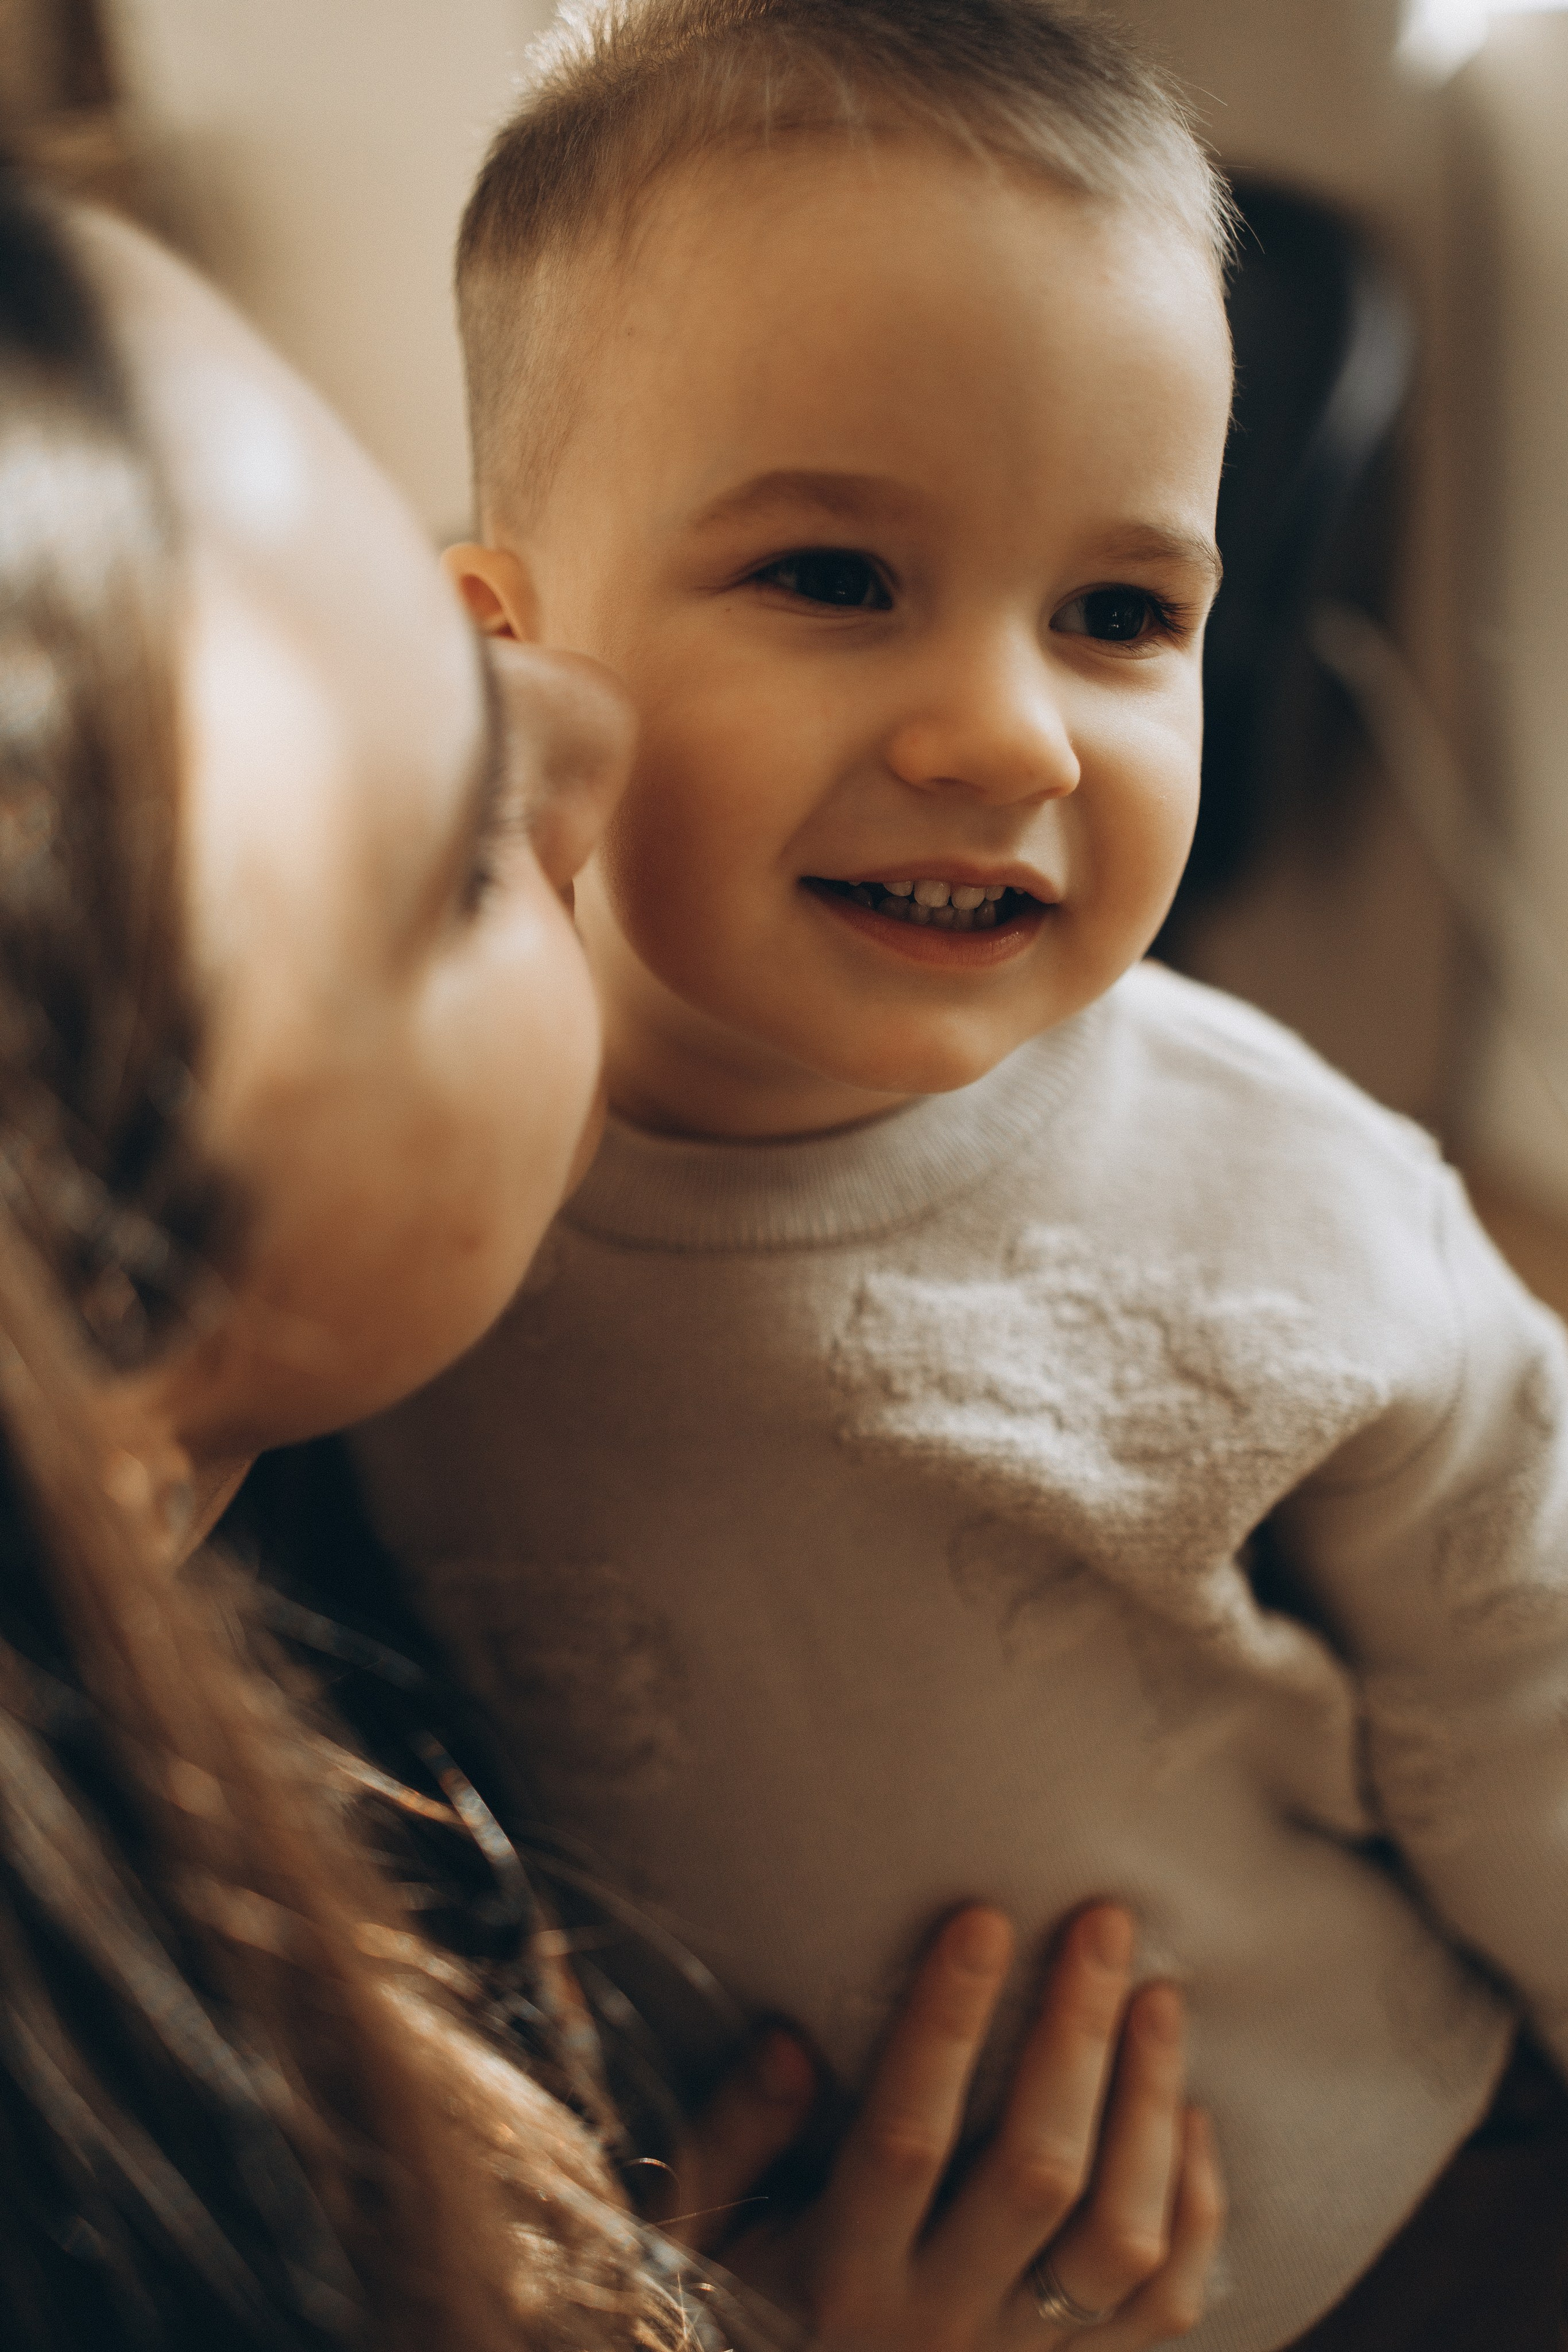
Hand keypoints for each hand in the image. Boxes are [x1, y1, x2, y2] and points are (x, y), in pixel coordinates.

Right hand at [668, 1904, 1223, 2348]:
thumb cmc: (744, 2304)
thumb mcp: (700, 2228)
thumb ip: (738, 2138)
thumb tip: (789, 2040)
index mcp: (843, 2276)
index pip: (905, 2138)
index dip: (946, 2027)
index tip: (983, 1920)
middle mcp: (939, 2323)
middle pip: (1035, 2174)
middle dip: (1077, 2036)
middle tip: (1103, 1923)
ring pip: (1121, 2238)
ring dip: (1149, 2106)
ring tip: (1160, 1996)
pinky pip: (1168, 2307)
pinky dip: (1195, 2209)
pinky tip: (1190, 2115)